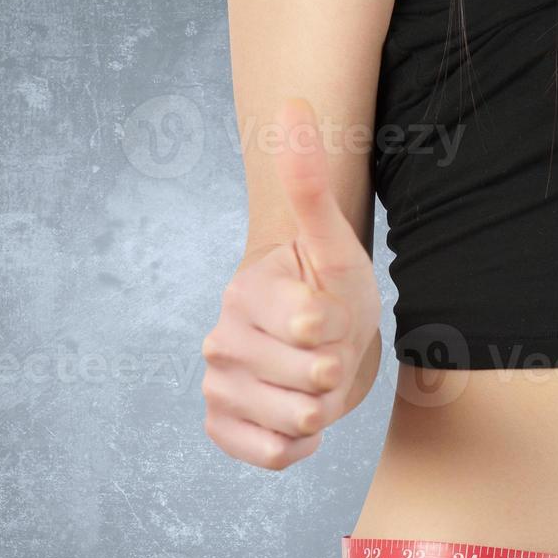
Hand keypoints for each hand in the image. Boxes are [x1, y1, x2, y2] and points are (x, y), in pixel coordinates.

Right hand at [201, 99, 380, 468]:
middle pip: (311, 380)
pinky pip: (272, 454)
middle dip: (338, 372)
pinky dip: (297, 444)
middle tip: (329, 353)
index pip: (313, 325)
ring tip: (316, 384)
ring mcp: (216, 387)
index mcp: (244, 294)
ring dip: (323, 408)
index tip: (331, 313)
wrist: (318, 342)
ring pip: (296, 420)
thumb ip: (310, 183)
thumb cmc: (330, 289)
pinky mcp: (220, 428)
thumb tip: (293, 103)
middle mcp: (219, 341)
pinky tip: (297, 417)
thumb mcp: (333, 243)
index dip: (340, 327)